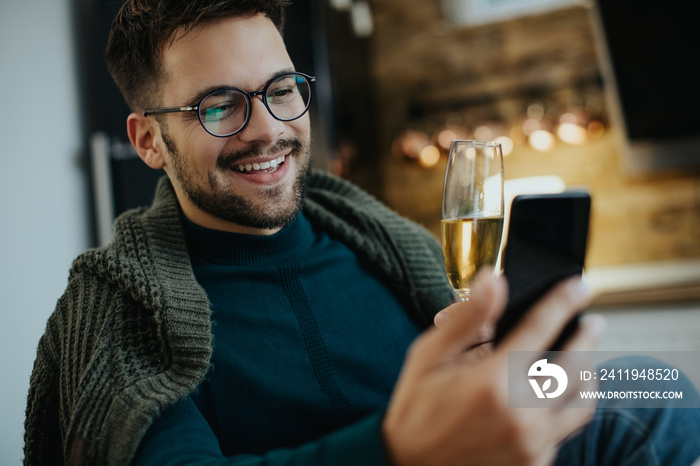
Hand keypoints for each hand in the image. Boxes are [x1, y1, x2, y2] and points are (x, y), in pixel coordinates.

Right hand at [383, 270, 604, 465]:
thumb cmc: (415, 409)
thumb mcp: (429, 357)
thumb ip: (467, 319)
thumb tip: (493, 280)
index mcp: (492, 380)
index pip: (541, 327)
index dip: (564, 302)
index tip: (580, 286)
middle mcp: (520, 413)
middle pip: (574, 364)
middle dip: (587, 336)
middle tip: (592, 322)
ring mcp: (532, 442)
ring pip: (582, 401)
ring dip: (588, 375)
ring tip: (586, 360)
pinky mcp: (535, 462)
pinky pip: (567, 429)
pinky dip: (570, 407)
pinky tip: (561, 397)